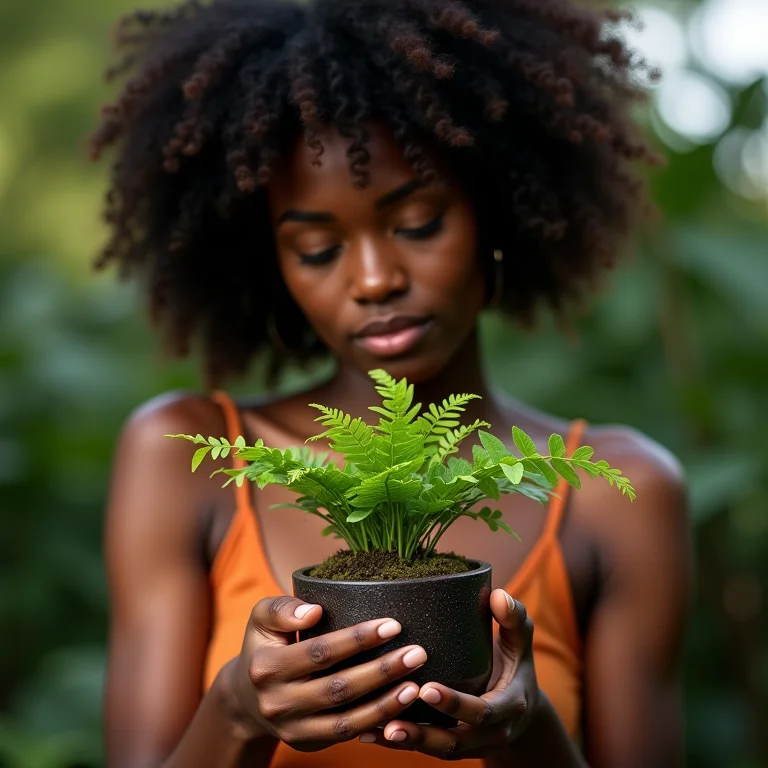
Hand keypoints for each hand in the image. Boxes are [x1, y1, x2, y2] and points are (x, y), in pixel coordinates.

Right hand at [223, 596, 427, 751]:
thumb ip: (281, 609)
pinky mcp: (307, 743)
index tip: (394, 625)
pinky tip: (400, 709)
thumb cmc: (265, 645)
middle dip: (382, 671)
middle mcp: (279, 703)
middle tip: (418, 654)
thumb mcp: (261, 618)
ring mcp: (294, 729)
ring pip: (347, 721)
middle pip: (339, 688)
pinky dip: (375, 725)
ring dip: (386, 704)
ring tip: (416, 685)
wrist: (247, 696)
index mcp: (268, 668)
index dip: (358, 639)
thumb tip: (314, 611)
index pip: (321, 652)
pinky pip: (346, 737)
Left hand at [358, 589, 537, 759]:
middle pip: (456, 742)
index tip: (426, 689)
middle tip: (392, 719)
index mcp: (508, 707)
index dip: (455, 704)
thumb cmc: (516, 664)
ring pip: (437, 750)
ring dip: (407, 742)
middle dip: (424, 733)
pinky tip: (368, 733)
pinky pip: (424, 750)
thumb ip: (513, 618)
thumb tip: (498, 595)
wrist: (522, 711)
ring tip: (375, 729)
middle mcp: (490, 734)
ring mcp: (470, 745)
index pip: (482, 711)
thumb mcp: (520, 642)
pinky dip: (397, 745)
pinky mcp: (452, 747)